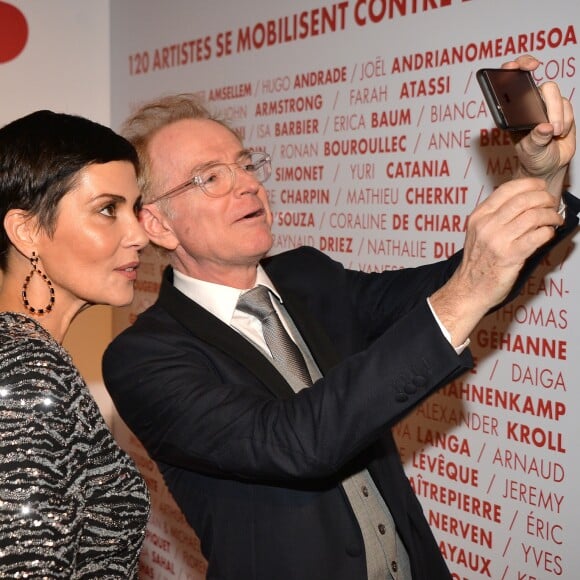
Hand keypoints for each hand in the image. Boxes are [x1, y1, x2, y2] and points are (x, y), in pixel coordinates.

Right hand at [429, 177, 561, 345]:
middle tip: (551, 203)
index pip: (507, 189)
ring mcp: (498, 241)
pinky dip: (548, 232)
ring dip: (550, 215)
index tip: (540, 187)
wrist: (469, 288)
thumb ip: (496, 216)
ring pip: (534, 216)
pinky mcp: (511, 256)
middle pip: (523, 200)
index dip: (529, 184)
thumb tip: (526, 201)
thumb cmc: (477, 262)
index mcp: (479, 216)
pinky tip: (548, 234)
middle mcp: (487, 226)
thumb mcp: (478, 232)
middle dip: (544, 198)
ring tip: (554, 219)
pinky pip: (538, 236)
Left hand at [502, 54, 575, 196]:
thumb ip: (536, 140)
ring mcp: (545, 106)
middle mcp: (527, 105)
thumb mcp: (531, 152)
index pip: (509, 85)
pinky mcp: (560, 109)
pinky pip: (567, 107)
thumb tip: (544, 127)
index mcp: (512, 113)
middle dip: (535, 73)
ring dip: (557, 114)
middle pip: (537, 83)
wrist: (548, 165)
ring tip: (554, 134)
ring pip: (554, 95)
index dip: (512, 69)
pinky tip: (560, 134)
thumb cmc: (532, 158)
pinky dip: (566, 120)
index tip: (518, 67)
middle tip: (533, 68)